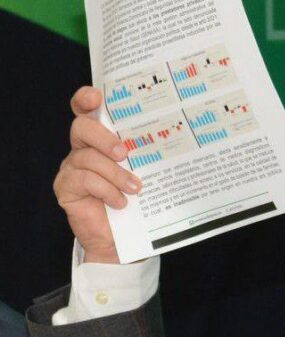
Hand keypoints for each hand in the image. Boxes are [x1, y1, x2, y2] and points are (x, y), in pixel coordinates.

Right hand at [53, 86, 141, 263]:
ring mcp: (71, 168)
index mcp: (100, 140)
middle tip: (125, 153)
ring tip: (135, 188)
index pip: (86, 111)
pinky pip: (84, 180)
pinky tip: (121, 202)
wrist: (121, 239)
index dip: (86, 99)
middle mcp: (82, 149)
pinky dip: (106, 190)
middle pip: (81, 128)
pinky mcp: (65, 188)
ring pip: (88, 158)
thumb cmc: (135, 202)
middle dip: (104, 138)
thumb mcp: (143, 173)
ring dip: (115, 173)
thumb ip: (143, 154)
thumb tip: (166, 138)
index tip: (97, 97)